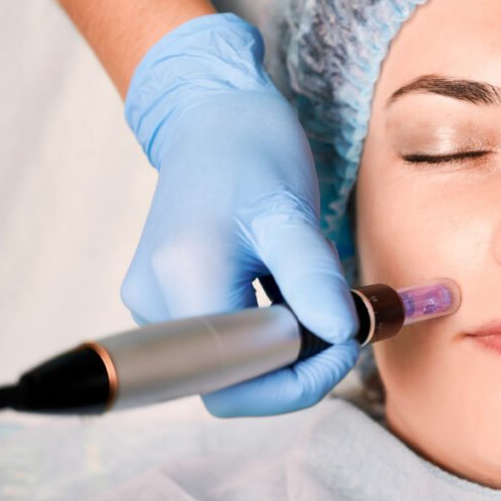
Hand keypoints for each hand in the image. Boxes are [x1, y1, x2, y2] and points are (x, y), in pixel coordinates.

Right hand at [121, 13, 360, 415]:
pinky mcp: (170, 293)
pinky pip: (225, 334)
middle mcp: (155, 301)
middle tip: (340, 310)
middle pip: (232, 378)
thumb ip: (313, 278)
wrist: (212, 114)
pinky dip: (268, 320)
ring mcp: (156, 299)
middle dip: (297, 356)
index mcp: (183, 281)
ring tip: (307, 278)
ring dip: (285, 334)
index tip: (345, 341)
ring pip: (232, 358)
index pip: (234, 386)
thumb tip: (340, 337)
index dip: (296, 381)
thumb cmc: (252, 150)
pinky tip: (284, 279)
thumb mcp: (291, 212)